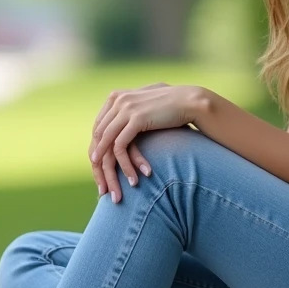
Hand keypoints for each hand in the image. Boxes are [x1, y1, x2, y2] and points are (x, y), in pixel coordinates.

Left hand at [88, 83, 205, 202]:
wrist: (192, 101)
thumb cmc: (172, 107)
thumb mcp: (145, 106)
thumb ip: (130, 112)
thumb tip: (120, 127)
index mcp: (115, 97)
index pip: (97, 128)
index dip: (96, 152)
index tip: (100, 172)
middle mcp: (117, 100)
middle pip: (98, 138)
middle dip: (99, 166)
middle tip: (103, 188)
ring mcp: (125, 108)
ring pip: (106, 145)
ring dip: (110, 171)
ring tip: (115, 190)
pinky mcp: (136, 119)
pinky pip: (120, 146)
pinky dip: (124, 165)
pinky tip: (131, 179)